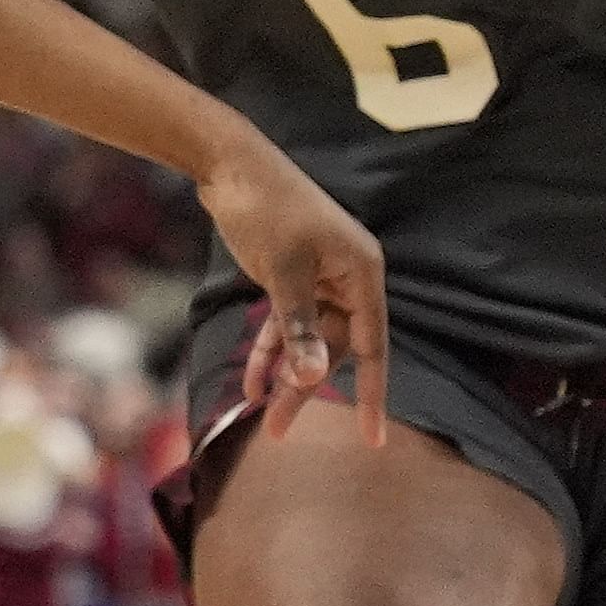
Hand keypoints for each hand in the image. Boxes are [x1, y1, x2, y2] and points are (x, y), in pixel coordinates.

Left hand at [193, 139, 388, 447]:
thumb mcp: (282, 274)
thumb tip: (315, 377)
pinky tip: (251, 380)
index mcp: (362, 273)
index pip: (373, 346)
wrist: (231, 166)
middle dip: (305, 387)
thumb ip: (299, 329)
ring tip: (258, 411)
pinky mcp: (294, 277)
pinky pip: (288, 324)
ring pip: (308, 340)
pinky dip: (270, 349)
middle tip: (276, 430)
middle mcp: (349, 278)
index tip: (372, 439)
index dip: (374, 395)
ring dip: (283, 372)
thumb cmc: (266, 211)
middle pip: (336, 349)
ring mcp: (322, 278)